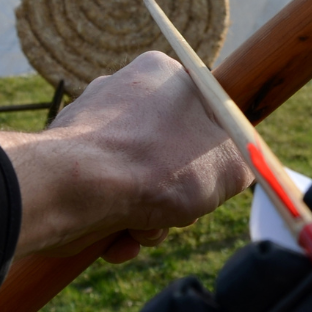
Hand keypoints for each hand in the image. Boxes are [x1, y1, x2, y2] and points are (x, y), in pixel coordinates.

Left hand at [0, 51, 251, 263]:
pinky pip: (106, 196)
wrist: (73, 189)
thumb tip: (234, 169)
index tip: (209, 182)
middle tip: (177, 213)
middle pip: (171, 154)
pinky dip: (116, 223)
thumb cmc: (156, 166)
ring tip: (141, 229)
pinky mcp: (67, 161)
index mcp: (162, 72)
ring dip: (149, 218)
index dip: (212, 157)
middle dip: (177, 196)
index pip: (203, 114)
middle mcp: (123, 90)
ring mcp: (91, 126)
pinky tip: (116, 238)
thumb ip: (244, 159)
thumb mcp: (230, 163)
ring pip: (140, 182)